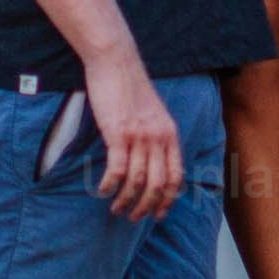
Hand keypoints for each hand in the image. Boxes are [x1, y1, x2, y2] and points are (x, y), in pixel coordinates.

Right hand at [83, 59, 184, 219]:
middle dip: (147, 206)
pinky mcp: (118, 133)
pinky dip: (110, 185)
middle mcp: (158, 138)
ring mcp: (139, 136)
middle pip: (158, 184)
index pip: (176, 175)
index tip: (158, 214)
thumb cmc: (130, 85)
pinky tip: (102, 190)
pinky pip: (116, 169)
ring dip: (126, 200)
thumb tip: (150, 156)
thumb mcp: (153, 111)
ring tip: (116, 208)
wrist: (116, 61)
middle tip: (134, 217)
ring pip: (137, 180)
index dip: (168, 199)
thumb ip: (155, 133)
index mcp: (170, 133)